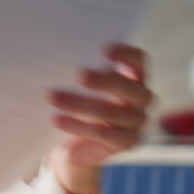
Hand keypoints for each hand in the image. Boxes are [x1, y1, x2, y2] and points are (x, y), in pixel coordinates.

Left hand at [46, 43, 154, 193]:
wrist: (75, 144)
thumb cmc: (78, 103)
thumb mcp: (80, 84)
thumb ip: (80, 70)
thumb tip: (53, 53)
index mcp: (134, 76)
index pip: (138, 60)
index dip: (125, 54)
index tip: (104, 49)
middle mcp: (141, 97)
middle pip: (128, 87)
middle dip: (103, 80)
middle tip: (79, 75)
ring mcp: (137, 121)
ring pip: (110, 111)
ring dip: (79, 103)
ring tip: (52, 97)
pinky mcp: (126, 142)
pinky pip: (102, 133)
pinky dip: (77, 125)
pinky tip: (57, 119)